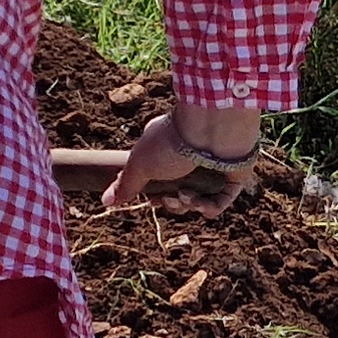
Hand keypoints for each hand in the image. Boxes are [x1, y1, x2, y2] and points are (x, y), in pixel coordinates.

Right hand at [104, 111, 259, 213]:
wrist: (211, 130)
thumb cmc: (172, 143)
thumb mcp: (139, 165)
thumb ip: (125, 185)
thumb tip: (106, 202)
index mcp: (166, 152)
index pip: (157, 181)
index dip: (153, 195)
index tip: (149, 199)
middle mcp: (188, 160)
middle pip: (177, 194)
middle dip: (171, 203)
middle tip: (169, 199)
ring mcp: (211, 170)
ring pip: (197, 201)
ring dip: (188, 205)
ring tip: (186, 197)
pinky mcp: (231, 179)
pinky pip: (219, 203)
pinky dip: (209, 207)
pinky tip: (201, 202)